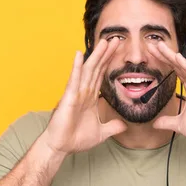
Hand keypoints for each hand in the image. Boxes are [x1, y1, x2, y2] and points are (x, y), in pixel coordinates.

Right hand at [43, 39, 126, 154]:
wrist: (61, 147)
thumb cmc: (75, 139)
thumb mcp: (101, 133)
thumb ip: (112, 127)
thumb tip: (124, 125)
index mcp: (90, 97)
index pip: (102, 76)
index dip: (110, 63)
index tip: (118, 51)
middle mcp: (83, 92)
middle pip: (97, 68)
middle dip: (106, 54)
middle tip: (116, 39)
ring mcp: (75, 93)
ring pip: (88, 70)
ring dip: (96, 56)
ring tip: (104, 42)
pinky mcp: (68, 98)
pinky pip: (74, 80)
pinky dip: (76, 67)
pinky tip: (79, 54)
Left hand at [147, 41, 185, 144]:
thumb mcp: (179, 125)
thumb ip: (167, 122)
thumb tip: (155, 124)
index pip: (176, 71)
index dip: (165, 62)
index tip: (152, 53)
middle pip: (179, 66)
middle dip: (166, 55)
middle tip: (153, 44)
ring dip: (173, 57)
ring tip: (161, 47)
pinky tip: (178, 59)